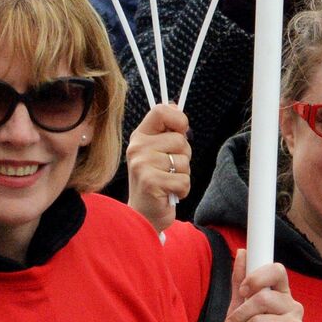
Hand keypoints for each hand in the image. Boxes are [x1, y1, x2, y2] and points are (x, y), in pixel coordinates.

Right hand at [125, 103, 189, 231]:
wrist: (143, 216)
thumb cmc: (156, 182)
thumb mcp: (158, 153)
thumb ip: (167, 132)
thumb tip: (176, 106)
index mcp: (140, 137)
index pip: (161, 110)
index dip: (178, 119)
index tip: (181, 131)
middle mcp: (138, 148)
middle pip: (180, 140)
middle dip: (184, 157)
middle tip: (170, 170)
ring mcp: (142, 164)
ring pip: (184, 161)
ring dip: (183, 176)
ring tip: (168, 183)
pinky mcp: (150, 182)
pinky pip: (184, 180)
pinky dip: (183, 190)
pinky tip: (170, 194)